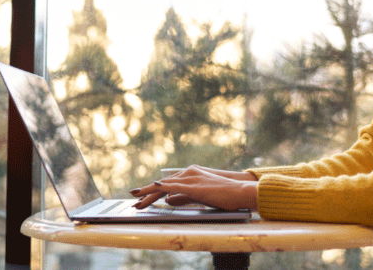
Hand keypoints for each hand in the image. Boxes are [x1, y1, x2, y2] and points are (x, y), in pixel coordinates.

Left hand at [130, 165, 257, 210]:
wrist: (240, 191)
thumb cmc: (223, 196)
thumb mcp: (199, 197)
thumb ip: (182, 197)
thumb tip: (167, 200)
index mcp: (190, 175)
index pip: (166, 184)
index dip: (152, 191)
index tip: (140, 197)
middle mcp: (188, 173)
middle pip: (162, 184)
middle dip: (146, 192)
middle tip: (133, 198)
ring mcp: (191, 178)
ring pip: (165, 185)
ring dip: (149, 192)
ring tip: (136, 198)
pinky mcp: (196, 186)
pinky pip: (176, 186)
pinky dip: (164, 187)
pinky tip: (155, 187)